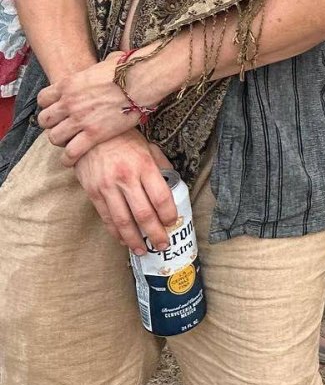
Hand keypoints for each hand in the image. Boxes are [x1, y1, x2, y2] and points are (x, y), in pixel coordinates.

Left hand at [37, 54, 146, 163]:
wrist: (142, 80)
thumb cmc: (129, 69)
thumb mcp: (106, 62)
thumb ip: (100, 67)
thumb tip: (111, 61)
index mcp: (69, 84)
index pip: (43, 99)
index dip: (49, 106)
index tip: (57, 109)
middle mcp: (69, 102)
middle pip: (44, 120)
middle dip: (51, 125)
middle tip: (62, 127)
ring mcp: (80, 119)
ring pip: (54, 137)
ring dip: (60, 141)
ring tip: (68, 143)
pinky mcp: (94, 134)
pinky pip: (71, 152)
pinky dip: (69, 158)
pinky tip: (72, 159)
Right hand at [73, 131, 176, 252]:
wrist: (91, 134)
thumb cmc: (124, 139)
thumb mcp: (149, 147)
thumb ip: (161, 165)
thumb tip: (173, 184)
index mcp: (144, 165)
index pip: (160, 197)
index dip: (168, 214)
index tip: (173, 222)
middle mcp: (126, 178)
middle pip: (144, 214)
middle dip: (155, 233)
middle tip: (163, 245)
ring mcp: (108, 187)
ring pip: (123, 221)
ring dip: (134, 239)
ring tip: (143, 250)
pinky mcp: (93, 193)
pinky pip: (106, 218)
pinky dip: (116, 232)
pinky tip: (124, 240)